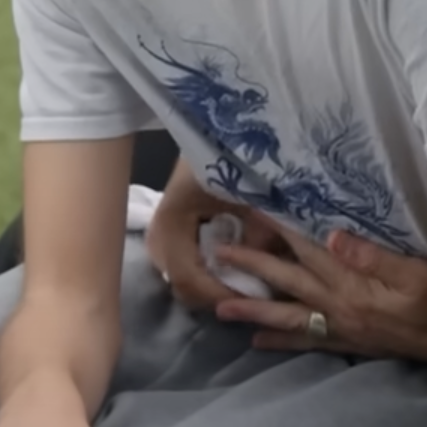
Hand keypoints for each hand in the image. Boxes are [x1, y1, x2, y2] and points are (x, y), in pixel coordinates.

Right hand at [147, 165, 285, 311]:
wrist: (213, 130)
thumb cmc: (229, 155)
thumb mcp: (250, 193)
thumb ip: (259, 234)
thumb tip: (268, 276)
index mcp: (171, 223)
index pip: (190, 279)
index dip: (222, 294)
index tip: (256, 296)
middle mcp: (157, 234)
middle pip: (184, 287)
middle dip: (219, 295)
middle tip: (254, 292)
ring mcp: (157, 236)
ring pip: (182, 281)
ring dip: (213, 286)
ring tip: (245, 281)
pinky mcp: (165, 234)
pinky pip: (183, 268)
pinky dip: (207, 274)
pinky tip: (231, 267)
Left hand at [215, 229, 426, 374]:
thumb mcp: (420, 275)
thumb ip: (375, 257)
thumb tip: (332, 235)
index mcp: (354, 289)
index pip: (309, 252)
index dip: (278, 230)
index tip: (250, 211)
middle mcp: (341, 310)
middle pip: (288, 284)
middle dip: (252, 269)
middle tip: (218, 256)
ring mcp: (345, 329)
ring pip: (290, 317)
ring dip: (255, 311)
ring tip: (220, 308)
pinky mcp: (354, 342)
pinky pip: (309, 341)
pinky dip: (282, 340)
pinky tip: (260, 341)